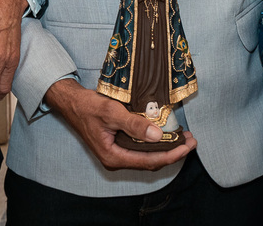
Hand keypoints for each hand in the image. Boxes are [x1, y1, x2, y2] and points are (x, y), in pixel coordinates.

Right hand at [44, 78, 195, 170]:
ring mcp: (117, 153)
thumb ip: (133, 124)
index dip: (172, 155)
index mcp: (114, 157)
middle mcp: (116, 159)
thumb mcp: (111, 112)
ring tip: (183, 137)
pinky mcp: (118, 145)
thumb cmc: (88, 106)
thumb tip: (157, 135)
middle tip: (191, 140)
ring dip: (166, 148)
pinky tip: (165, 133)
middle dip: (173, 152)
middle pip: (151, 161)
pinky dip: (155, 142)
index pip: (150, 161)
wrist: (71, 102)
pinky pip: (141, 149)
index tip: (188, 146)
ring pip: (147, 156)